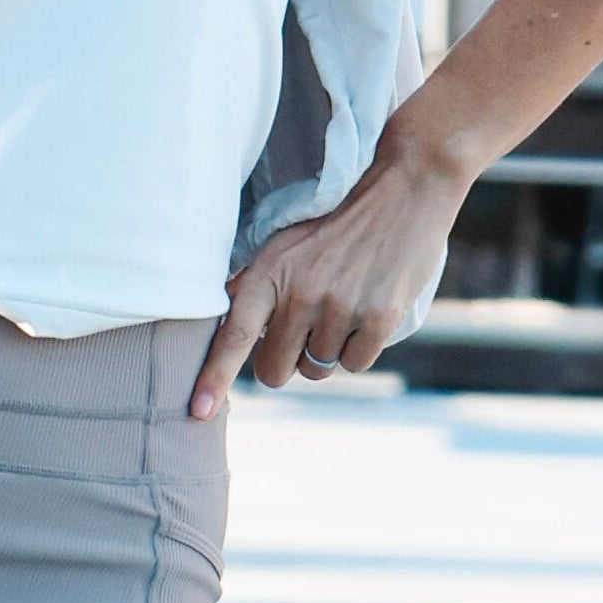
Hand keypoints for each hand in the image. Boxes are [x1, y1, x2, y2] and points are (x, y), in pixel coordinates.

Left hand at [189, 144, 461, 420]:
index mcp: (269, 272)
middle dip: (284, 362)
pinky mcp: (380, 317)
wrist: (404, 189)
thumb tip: (225, 322)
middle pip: (276, 370)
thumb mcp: (285, 241)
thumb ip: (253, 282)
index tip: (198, 413)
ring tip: (341, 307)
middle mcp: (301, 293)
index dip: (214, 378)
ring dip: (326, 351)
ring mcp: (341, 307)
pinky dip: (358, 349)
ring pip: (318, 369)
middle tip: (301, 333)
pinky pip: (355, 363)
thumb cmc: (338, 219)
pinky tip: (366, 311)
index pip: (235, 336)